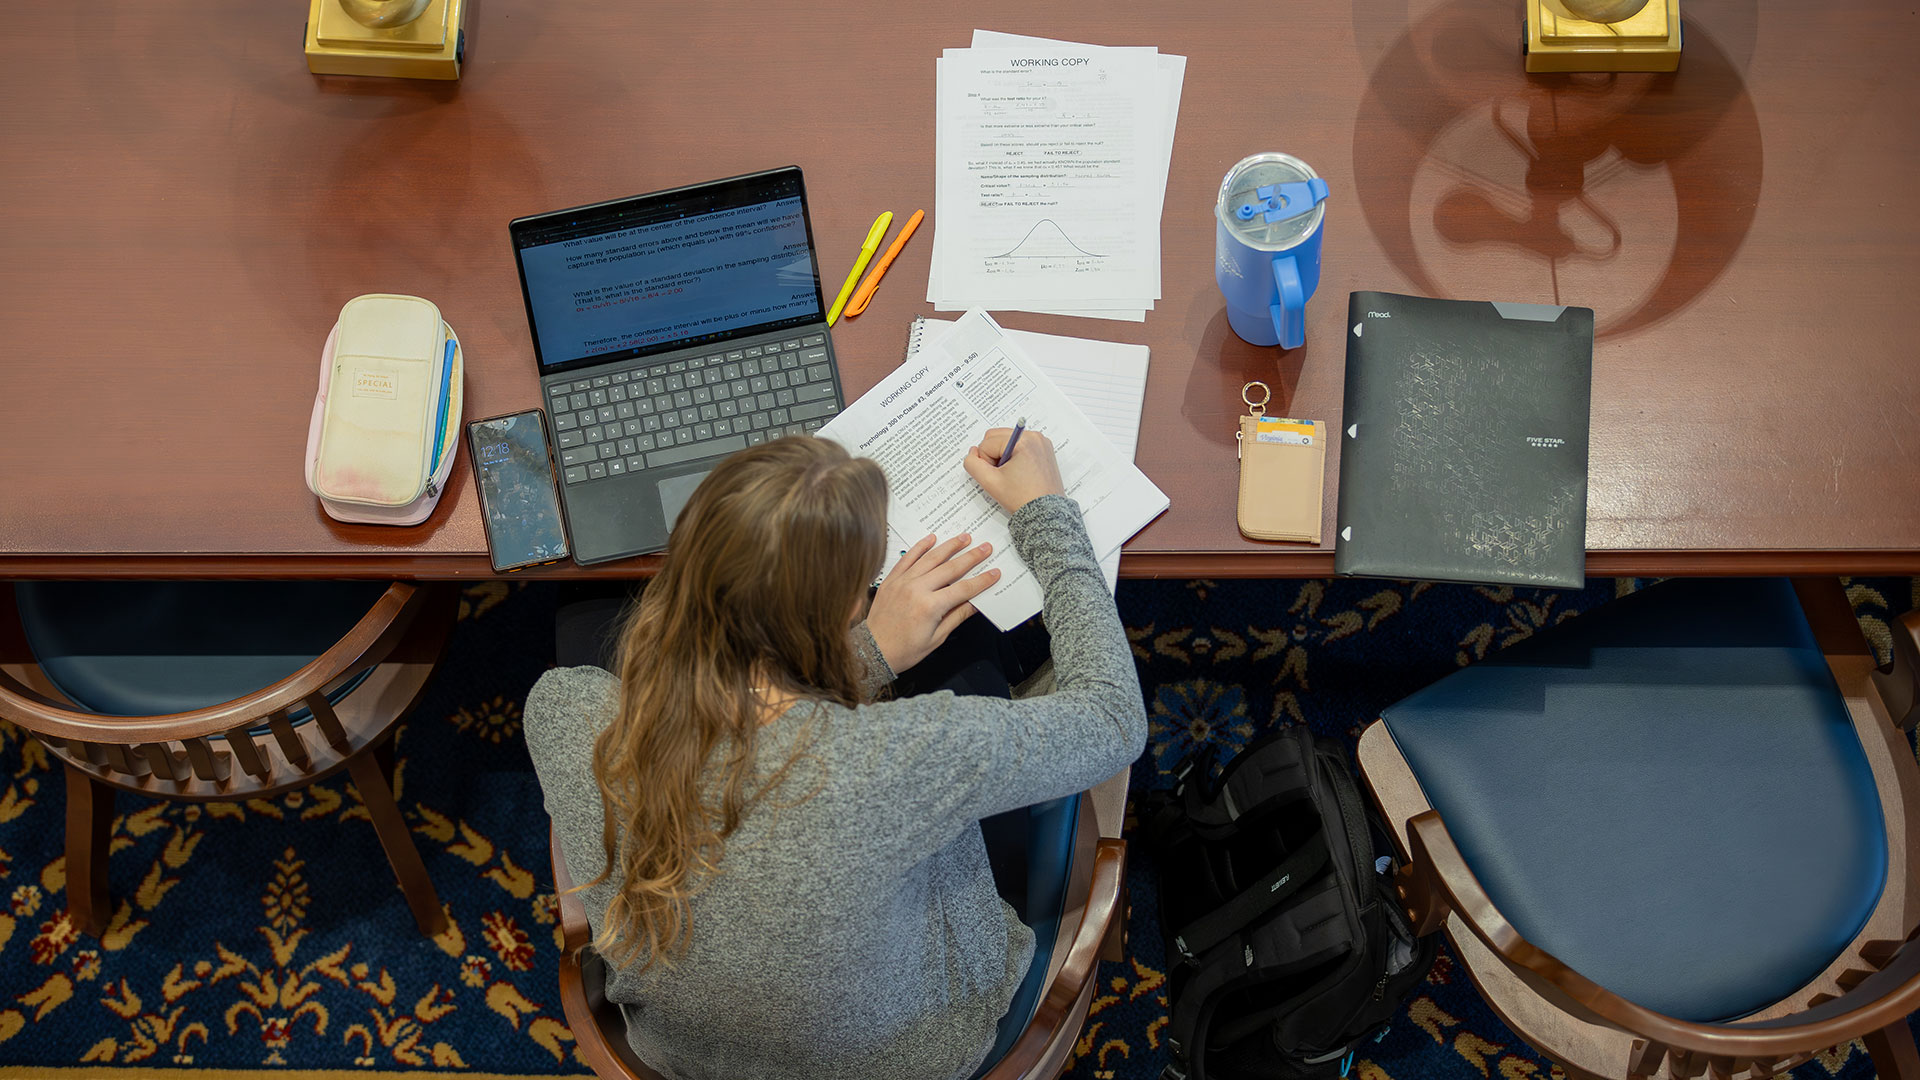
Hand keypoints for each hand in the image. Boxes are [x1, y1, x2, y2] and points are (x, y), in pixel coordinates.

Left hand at [866, 533, 1000, 673]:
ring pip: (930, 558)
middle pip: (950, 568)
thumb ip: (956, 616)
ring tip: (964, 538)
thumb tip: (975, 602)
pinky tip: (932, 538)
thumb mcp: (937, 638)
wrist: (873, 650)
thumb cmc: (904, 650)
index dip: (981, 580)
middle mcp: (916, 589)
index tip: (994, 573)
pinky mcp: (892, 579)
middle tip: (985, 547)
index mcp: (930, 606)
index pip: (963, 588)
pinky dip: (920, 547)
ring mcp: (903, 582)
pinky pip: (908, 558)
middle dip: (971, 557)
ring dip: (950, 546)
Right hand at [963, 428, 1064, 514]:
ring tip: (1013, 474)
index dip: (986, 463)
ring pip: (1006, 440)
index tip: (999, 477)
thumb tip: (973, 451)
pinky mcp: (1043, 448)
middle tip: (1004, 475)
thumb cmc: (1022, 498)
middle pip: (996, 436)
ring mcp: (1040, 442)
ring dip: (1002, 455)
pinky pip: (1019, 444)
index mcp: (1023, 441)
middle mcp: (1034, 436)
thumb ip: (972, 464)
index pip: (986, 444)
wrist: (1045, 513)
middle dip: (993, 456)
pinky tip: (1019, 472)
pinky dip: (1014, 455)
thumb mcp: (990, 482)